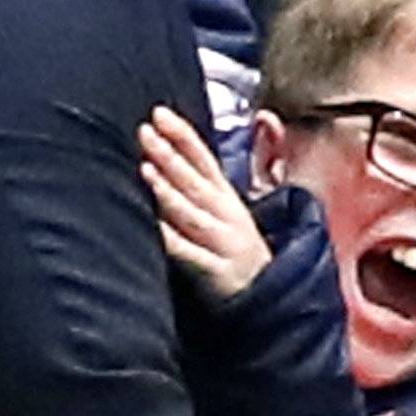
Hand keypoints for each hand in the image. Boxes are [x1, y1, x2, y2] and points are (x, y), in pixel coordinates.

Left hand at [139, 107, 270, 298]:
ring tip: (146, 169)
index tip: (159, 114)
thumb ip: (203, 189)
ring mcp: (223, 243)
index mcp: (227, 198)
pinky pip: (190, 253)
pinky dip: (172, 240)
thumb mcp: (228, 216)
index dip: (182, 135)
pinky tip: (153, 227)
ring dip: (169, 191)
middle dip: (170, 154)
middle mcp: (227, 215)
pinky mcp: (217, 271)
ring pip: (193, 213)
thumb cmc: (235, 256)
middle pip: (195, 180)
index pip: (203, 159)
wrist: (268, 301)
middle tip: (146, 131)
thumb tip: (176, 161)